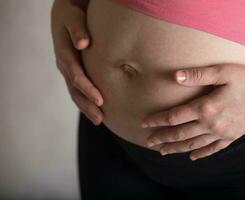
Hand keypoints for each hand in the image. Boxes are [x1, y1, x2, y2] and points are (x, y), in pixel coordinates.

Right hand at [51, 0, 103, 124]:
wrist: (64, 13)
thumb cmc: (72, 13)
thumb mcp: (73, 16)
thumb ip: (77, 28)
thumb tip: (83, 44)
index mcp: (65, 54)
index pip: (76, 76)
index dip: (88, 89)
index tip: (100, 101)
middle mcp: (64, 64)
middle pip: (75, 89)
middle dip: (87, 105)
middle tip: (100, 119)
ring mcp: (67, 69)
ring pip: (75, 92)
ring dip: (86, 107)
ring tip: (99, 120)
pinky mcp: (73, 70)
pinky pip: (77, 88)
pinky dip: (85, 99)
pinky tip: (96, 108)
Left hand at [142, 64, 244, 160]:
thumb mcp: (223, 72)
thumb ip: (197, 75)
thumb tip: (175, 76)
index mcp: (205, 107)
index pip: (174, 117)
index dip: (157, 120)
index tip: (144, 123)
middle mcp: (210, 124)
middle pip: (180, 134)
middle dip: (162, 138)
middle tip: (148, 141)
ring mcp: (221, 133)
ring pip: (192, 144)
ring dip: (176, 148)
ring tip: (162, 151)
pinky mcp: (231, 137)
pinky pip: (213, 149)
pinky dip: (201, 154)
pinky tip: (192, 157)